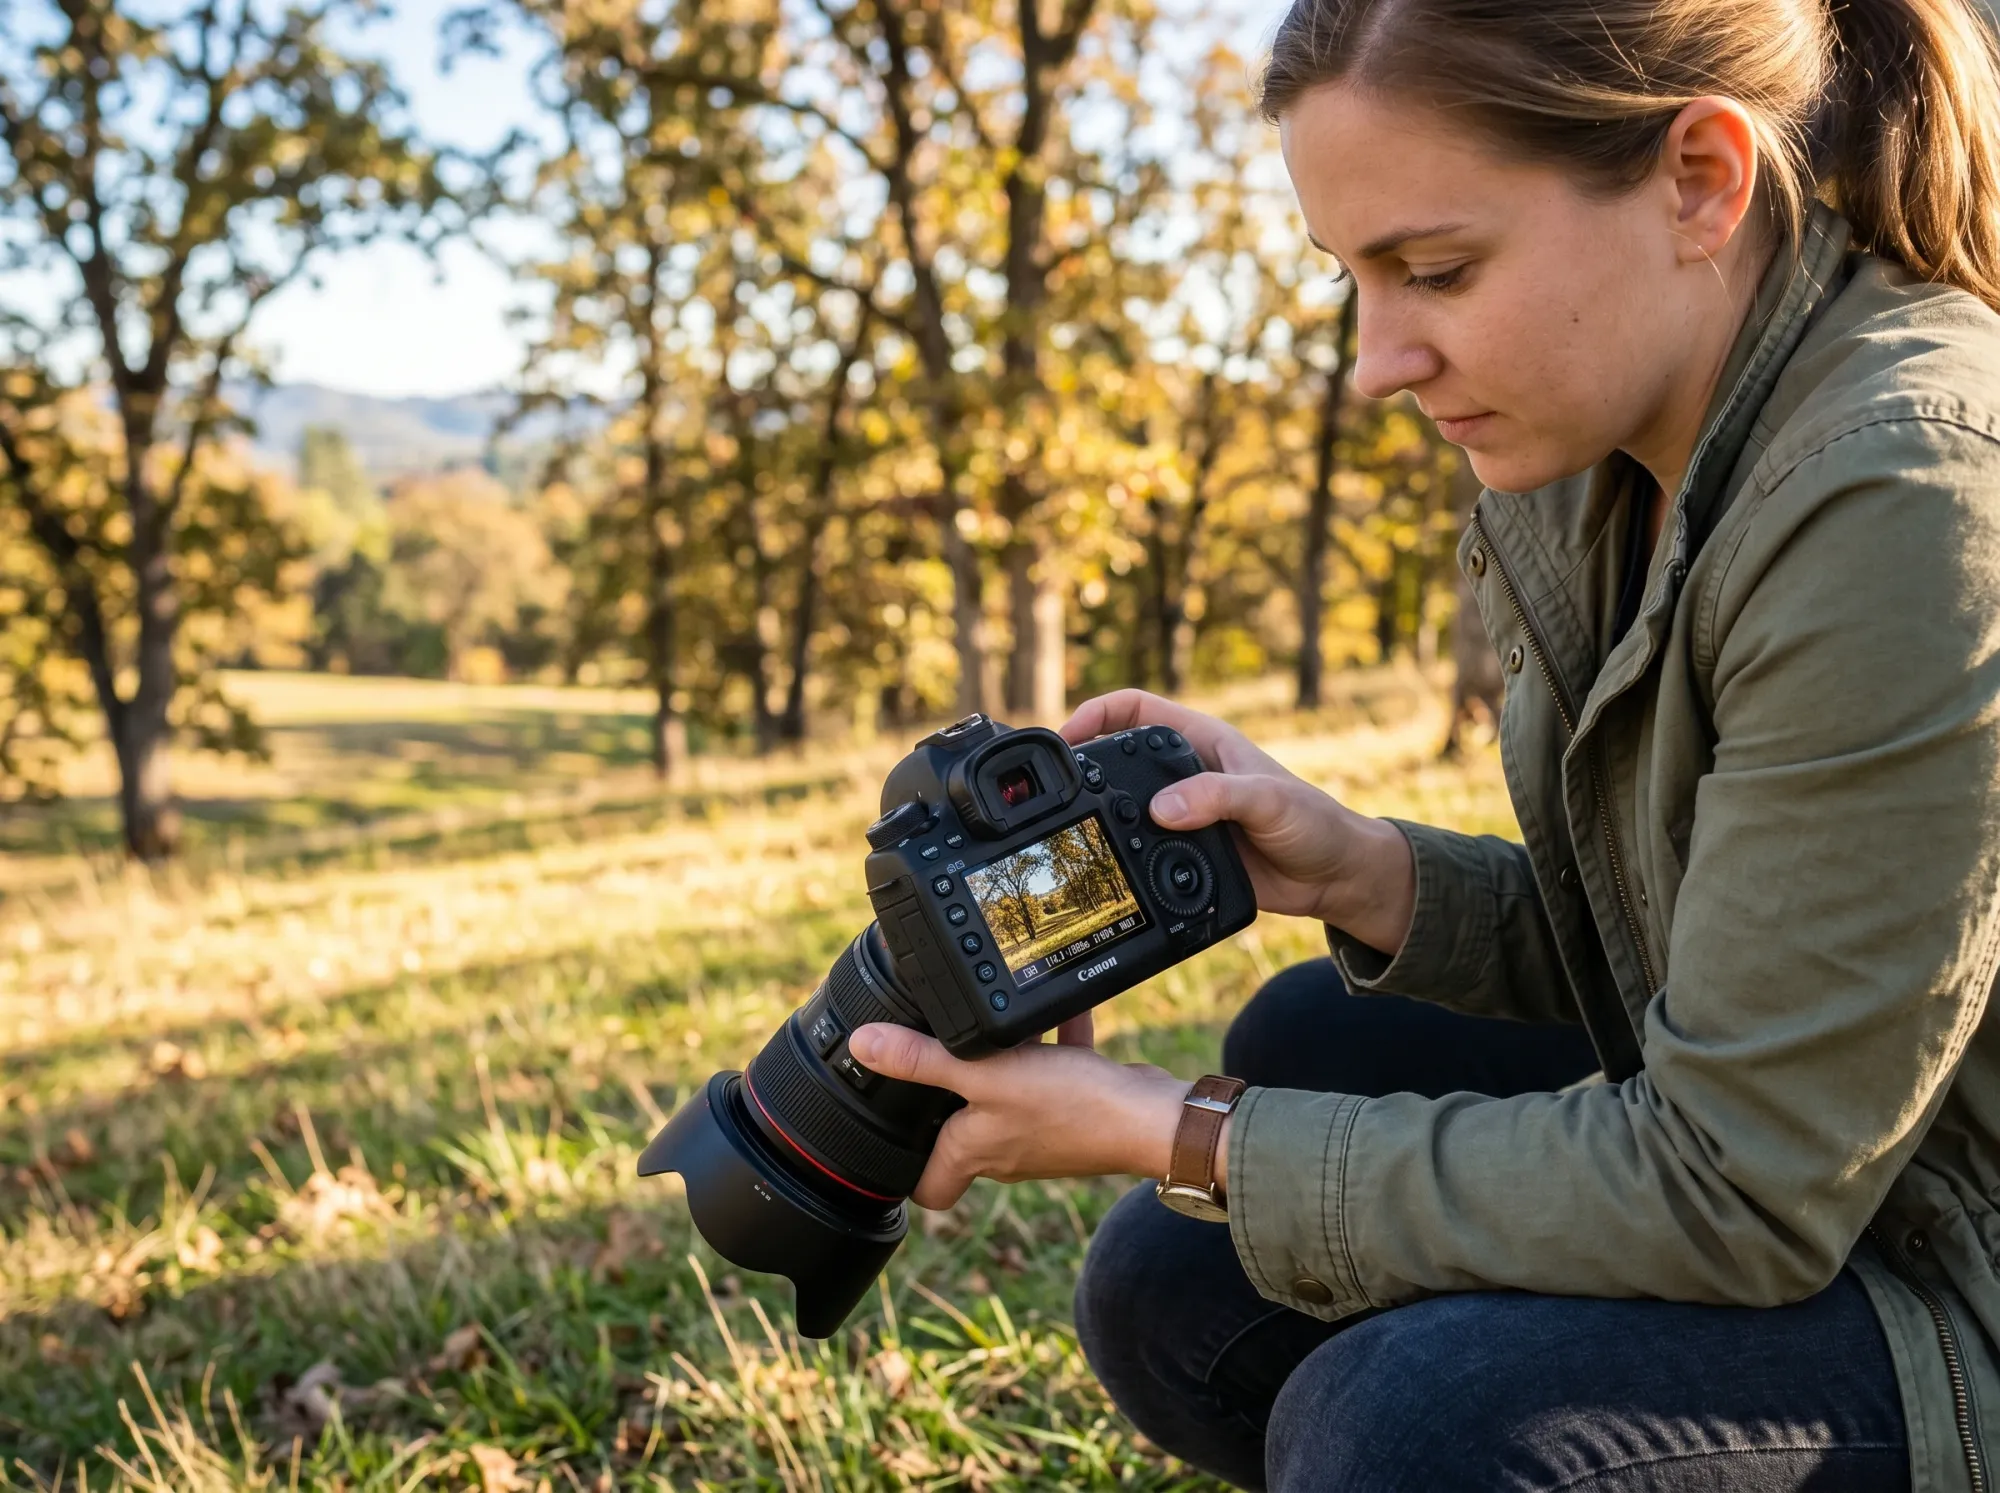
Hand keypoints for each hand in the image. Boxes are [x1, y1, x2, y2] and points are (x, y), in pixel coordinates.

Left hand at [848, 1012, 1192, 1210]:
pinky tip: (1056, 1010)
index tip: (889, 1135)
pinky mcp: (1076, 1108)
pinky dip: (1054, 1043)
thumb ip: (924, 1060)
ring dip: (1004, 1059)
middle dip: (950, 1096)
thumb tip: (864, 1047)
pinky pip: (1054, 1072)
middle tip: (934, 1055)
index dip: (903, 1171)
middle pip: (963, 1132)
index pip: (928, 1189)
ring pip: (1009, 1093)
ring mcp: (1043, 1130)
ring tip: (998, 1022)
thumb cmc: (1071, 1107)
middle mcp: (1005, 1149)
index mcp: (975, 1151)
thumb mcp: (986, 1072)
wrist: (1151, 1116)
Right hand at [1061, 689, 1415, 956]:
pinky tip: (1113, 869)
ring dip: (1102, 819)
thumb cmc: (1313, 823)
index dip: (1097, 713)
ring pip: (1125, 810)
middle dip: (1086, 769)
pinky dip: (1124, 859)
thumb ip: (1218, 797)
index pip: (1136, 710)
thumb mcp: (1268, 802)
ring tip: (1077, 832)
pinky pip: (1142, 854)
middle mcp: (1187, 775)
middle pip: (1118, 760)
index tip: (1066, 736)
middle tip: (1060, 790)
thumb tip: (1162, 809)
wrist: (1333, 878)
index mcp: (1202, 741)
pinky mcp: (1183, 855)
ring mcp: (1183, 815)